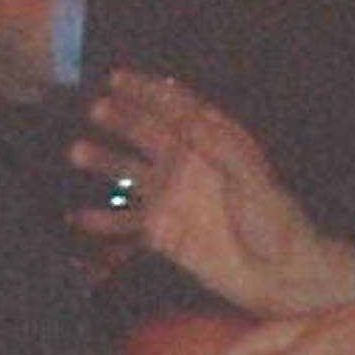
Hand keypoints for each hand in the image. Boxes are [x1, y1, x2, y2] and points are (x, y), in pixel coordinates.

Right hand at [69, 72, 354, 315]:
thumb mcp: (253, 180)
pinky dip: (102, 221)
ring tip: (76, 151)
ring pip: (129, 172)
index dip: (149, 91)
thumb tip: (192, 119)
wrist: (279, 275)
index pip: (176, 108)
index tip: (119, 78)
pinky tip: (76, 217)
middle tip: (94, 108)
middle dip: (121, 119)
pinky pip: (125, 224)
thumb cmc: (275, 222)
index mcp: (212, 144)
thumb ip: (223, 150)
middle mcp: (187, 164)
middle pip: (147, 133)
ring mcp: (173, 198)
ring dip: (104, 160)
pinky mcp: (163, 232)